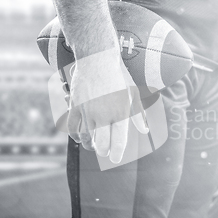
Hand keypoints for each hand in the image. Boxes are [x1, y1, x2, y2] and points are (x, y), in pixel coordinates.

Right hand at [67, 48, 147, 163]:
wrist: (97, 58)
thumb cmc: (118, 76)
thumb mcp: (132, 94)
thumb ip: (138, 115)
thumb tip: (145, 131)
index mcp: (120, 112)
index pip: (119, 141)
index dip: (117, 154)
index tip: (115, 159)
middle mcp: (104, 114)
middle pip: (102, 144)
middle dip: (103, 151)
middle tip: (104, 152)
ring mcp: (88, 111)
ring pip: (87, 138)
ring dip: (90, 144)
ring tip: (94, 145)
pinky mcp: (75, 106)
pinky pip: (73, 127)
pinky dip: (76, 135)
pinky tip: (80, 137)